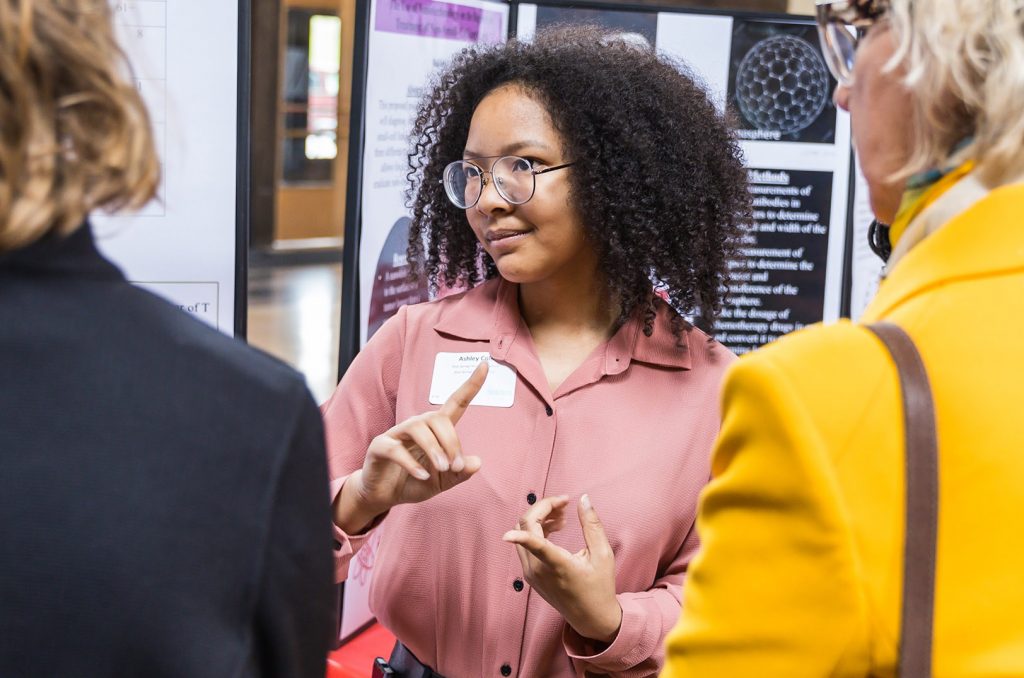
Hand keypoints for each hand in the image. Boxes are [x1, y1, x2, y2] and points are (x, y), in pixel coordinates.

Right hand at [334, 361, 487, 533]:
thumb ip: (460, 474)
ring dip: (434, 449)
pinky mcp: (379, 447)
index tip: (485, 364)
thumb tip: (477, 462)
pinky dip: (411, 463)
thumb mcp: (443, 481)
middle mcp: (416, 426)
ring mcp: (396, 434)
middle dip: (451, 441)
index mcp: (436, 430)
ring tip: (442, 468)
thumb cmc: (415, 482)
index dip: (471, 385)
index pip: (455, 403)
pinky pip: (395, 449)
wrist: (384, 496)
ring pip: (418, 428)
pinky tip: (422, 475)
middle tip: (456, 466)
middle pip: (437, 418)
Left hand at [503, 494, 621, 643]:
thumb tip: (583, 499)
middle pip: (526, 527)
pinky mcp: (529, 576)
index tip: (506, 535)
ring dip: (539, 518)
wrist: (591, 618)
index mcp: (557, 566)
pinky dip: (537, 531)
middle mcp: (538, 570)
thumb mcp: (603, 554)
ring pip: (522, 534)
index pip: (534, 547)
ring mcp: (531, 574)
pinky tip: (556, 527)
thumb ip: (592, 525)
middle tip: (564, 503)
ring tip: (563, 516)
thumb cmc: (600, 586)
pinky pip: (525, 545)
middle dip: (543, 508)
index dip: (520, 537)